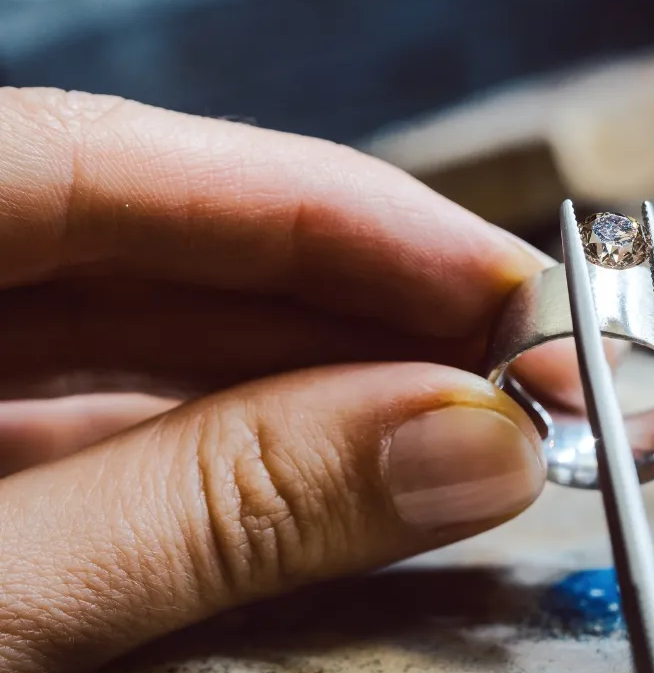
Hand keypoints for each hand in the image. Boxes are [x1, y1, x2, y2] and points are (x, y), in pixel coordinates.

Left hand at [0, 88, 553, 672]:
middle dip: (360, 310)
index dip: (338, 213)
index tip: (512, 282)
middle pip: (160, 247)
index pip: (118, 159)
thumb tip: (465, 444)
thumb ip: (213, 512)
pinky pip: (103, 427)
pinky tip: (349, 476)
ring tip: (469, 429)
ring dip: (320, 387)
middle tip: (532, 370)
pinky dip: (234, 455)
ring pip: (145, 341)